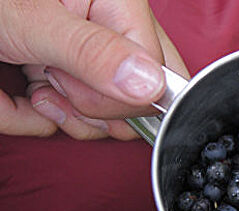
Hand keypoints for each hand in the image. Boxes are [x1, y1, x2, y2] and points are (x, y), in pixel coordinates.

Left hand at [0, 0, 188, 138]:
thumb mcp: (34, 22)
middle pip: (138, 99)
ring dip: (65, 114)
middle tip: (52, 78)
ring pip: (107, 117)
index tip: (74, 85)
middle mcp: (112, 34)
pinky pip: (73, 118)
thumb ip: (94, 54)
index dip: (122, 96)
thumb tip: (150, 86)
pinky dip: (44, 117)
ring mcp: (91, 61)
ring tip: (35, 84)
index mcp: (121, 6)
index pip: (159, 74)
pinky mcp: (70, 78)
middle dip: (91, 105)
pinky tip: (26, 93)